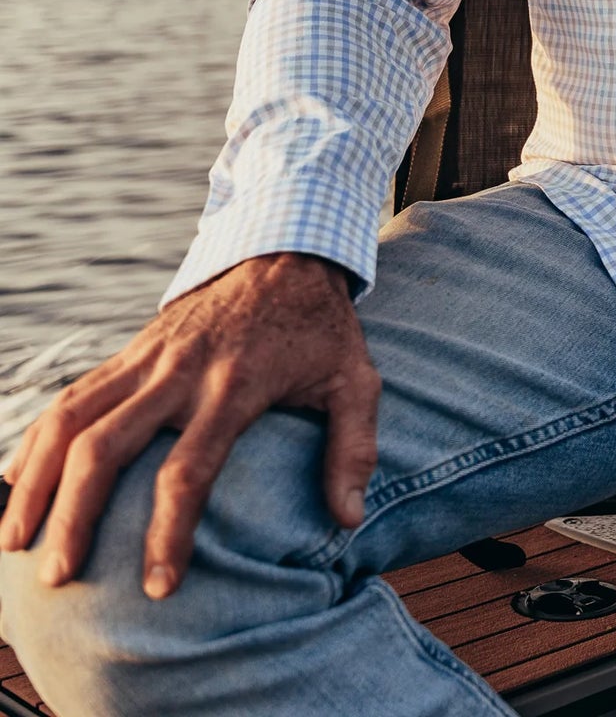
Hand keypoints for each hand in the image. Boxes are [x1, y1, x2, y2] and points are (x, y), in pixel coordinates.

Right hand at [0, 253, 378, 598]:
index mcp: (236, 384)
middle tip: (58, 575)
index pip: (190, 468)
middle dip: (74, 515)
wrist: (287, 253)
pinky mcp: (132, 350)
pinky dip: (36, 437)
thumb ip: (354, 446)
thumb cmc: (321, 328)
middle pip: (106, 446)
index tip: (158, 588)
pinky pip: (72, 395)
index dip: (169, 532)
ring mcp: (149, 357)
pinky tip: (14, 482)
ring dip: (36, 480)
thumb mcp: (356, 378)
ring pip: (71, 418)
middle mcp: (181, 371)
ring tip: (13, 542)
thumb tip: (348, 519)